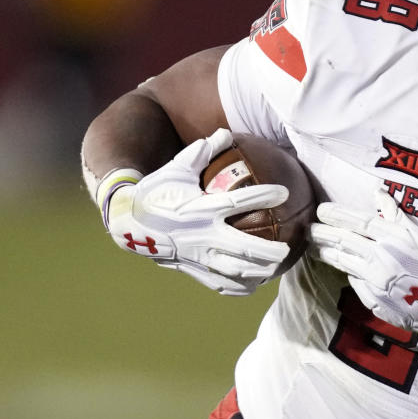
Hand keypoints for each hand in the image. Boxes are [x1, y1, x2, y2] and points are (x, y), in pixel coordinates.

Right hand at [102, 129, 290, 295]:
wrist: (128, 224)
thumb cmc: (156, 192)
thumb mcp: (177, 168)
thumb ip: (202, 152)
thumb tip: (225, 132)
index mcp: (200, 208)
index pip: (237, 201)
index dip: (263, 195)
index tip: (285, 192)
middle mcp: (202, 234)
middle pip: (243, 246)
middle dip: (268, 250)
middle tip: (288, 248)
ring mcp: (198, 255)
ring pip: (234, 269)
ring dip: (258, 270)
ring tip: (277, 267)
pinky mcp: (193, 269)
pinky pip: (219, 282)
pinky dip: (238, 286)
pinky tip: (253, 285)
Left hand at [311, 190, 417, 336]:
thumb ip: (397, 217)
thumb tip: (378, 194)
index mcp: (395, 240)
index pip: (359, 222)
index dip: (338, 215)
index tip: (321, 210)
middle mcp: (380, 258)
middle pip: (344, 242)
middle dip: (323, 234)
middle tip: (308, 229)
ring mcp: (373, 280)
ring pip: (343, 262)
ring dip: (326, 252)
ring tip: (315, 246)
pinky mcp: (371, 298)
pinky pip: (355, 281)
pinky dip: (348, 272)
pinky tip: (343, 268)